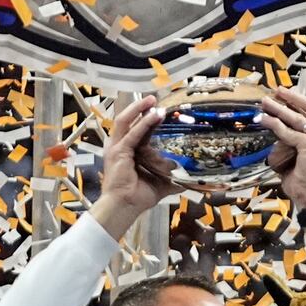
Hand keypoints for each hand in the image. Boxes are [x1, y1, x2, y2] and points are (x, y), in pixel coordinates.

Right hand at [92, 96, 182, 238]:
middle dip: (140, 107)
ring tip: (152, 100)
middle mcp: (119, 146)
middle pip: (127, 119)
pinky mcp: (119, 152)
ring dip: (139, 109)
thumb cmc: (138, 196)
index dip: (146, 117)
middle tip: (155, 98)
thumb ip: (172, 177)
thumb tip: (188, 178)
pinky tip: (155, 116)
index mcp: (126, 151)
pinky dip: (143, 123)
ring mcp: (117, 148)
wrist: (124, 207)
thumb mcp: (160, 183)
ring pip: (126, 121)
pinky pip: (133, 134)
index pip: (136, 129)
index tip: (159, 109)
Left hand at [258, 88, 305, 210]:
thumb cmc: (305, 182)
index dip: (301, 101)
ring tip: (265, 102)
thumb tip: (276, 131)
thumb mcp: (300, 156)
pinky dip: (275, 125)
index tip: (286, 94)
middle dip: (293, 97)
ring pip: (297, 118)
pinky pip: (289, 132)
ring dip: (279, 108)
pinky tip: (265, 120)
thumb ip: (293, 142)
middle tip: (277, 91)